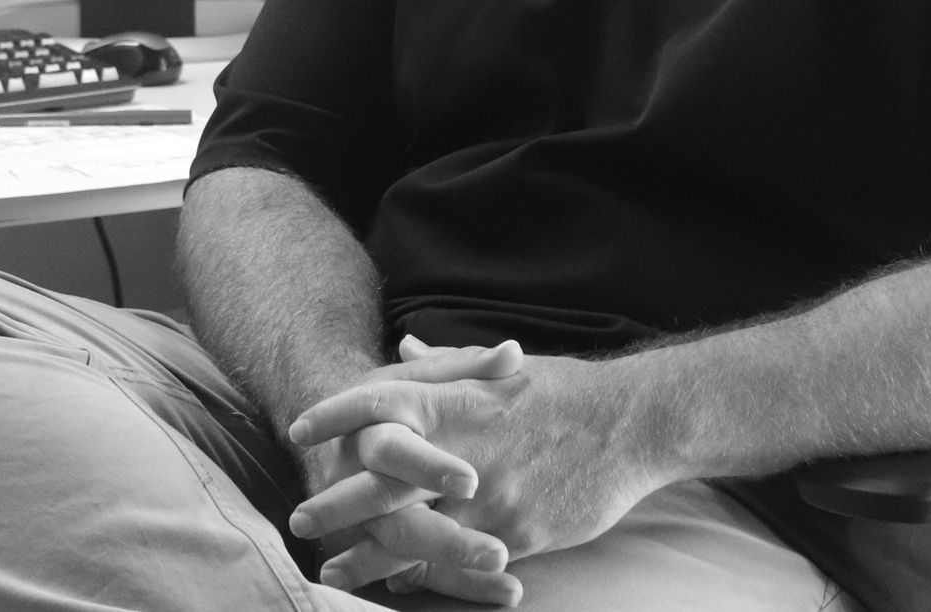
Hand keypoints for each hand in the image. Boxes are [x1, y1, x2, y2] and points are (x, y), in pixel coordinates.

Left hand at [291, 341, 662, 582]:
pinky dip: (422, 573)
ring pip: (412, 534)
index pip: (379, 403)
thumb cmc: (562, 389)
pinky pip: (457, 562)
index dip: (335, 414)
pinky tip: (397, 581)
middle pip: (383, 480)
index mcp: (458, 401)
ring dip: (367, 555)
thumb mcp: (500, 367)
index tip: (300, 429)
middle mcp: (465, 450)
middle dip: (336, 501)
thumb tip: (405, 349)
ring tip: (333, 570)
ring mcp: (490, 498)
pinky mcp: (516, 535)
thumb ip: (446, 367)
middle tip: (299, 517)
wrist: (631, 425)